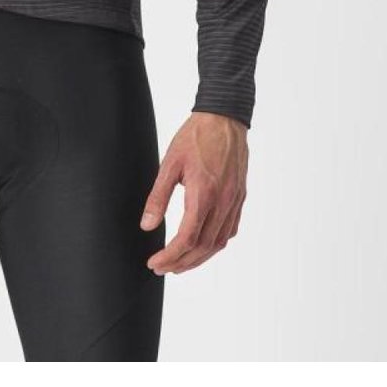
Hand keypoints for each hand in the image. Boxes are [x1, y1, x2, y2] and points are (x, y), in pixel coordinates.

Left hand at [139, 111, 248, 274]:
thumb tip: (147, 224)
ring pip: (218, 243)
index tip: (154, 262)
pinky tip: (203, 245)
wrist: (225, 118)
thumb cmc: (196, 136)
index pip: (187, 238)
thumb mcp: (169, 163)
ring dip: (199, 258)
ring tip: (179, 264)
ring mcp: (234, 201)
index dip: (170, 256)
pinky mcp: (239, 197)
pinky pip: (230, 230)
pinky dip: (215, 244)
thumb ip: (158, 197)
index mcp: (203, 194)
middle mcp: (222, 202)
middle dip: (181, 263)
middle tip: (162, 268)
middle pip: (203, 247)